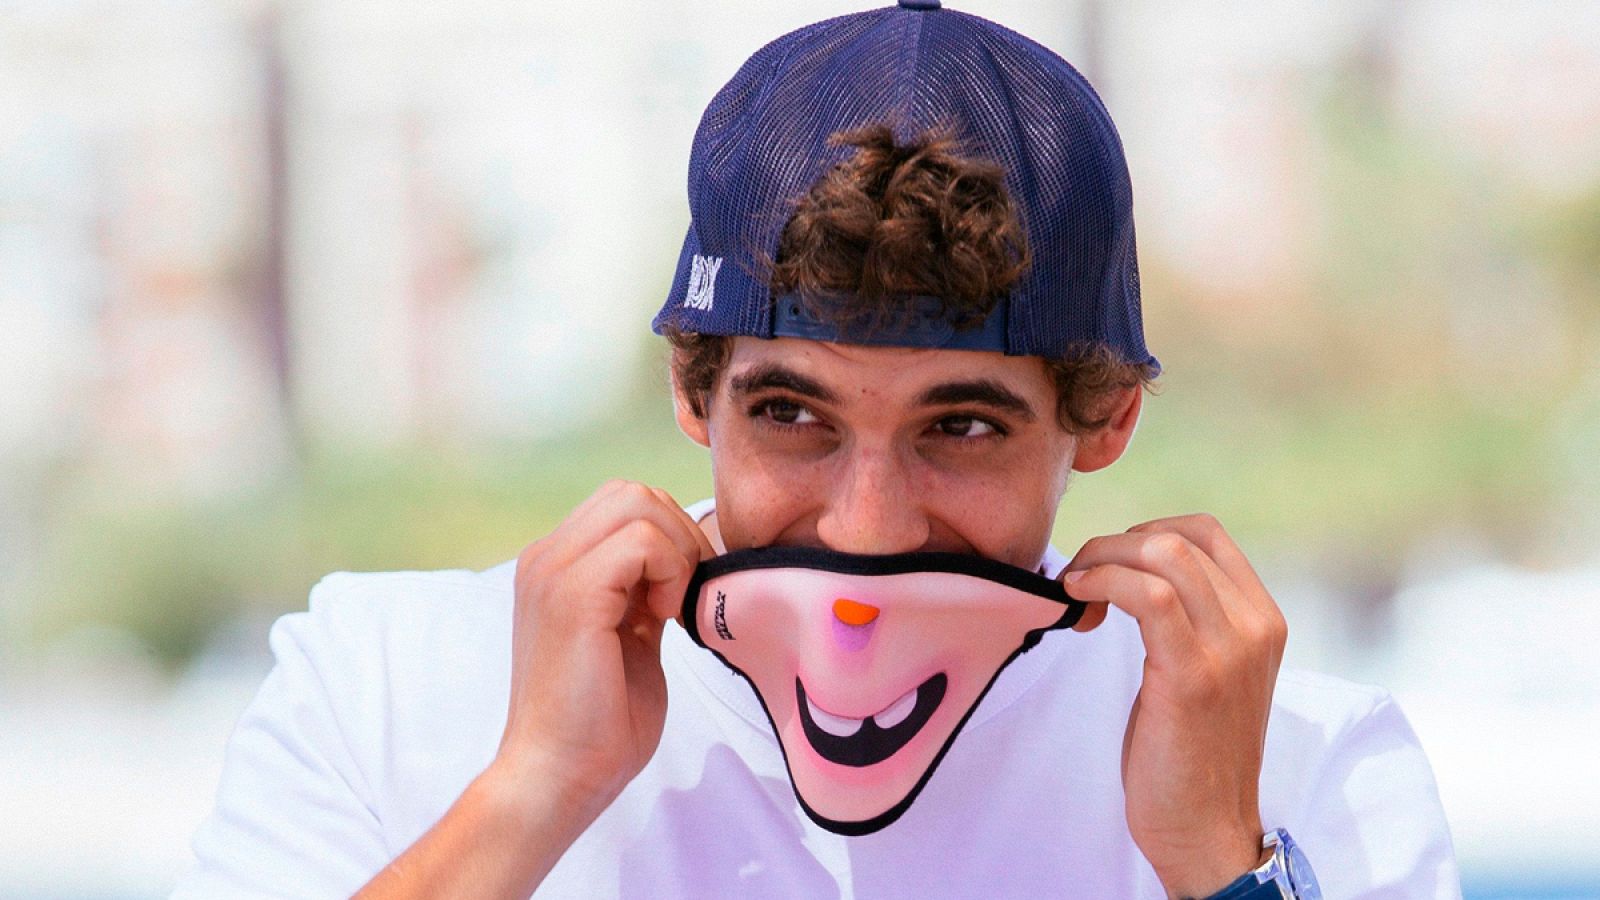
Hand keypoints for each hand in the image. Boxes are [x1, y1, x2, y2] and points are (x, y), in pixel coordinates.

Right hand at [495, 480, 714, 823]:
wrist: (560, 775)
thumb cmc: (598, 721)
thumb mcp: (629, 635)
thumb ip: (644, 592)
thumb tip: (682, 560)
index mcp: (555, 565)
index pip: (625, 503)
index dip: (670, 536)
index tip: (680, 592)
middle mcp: (546, 558)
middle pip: (634, 493)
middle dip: (679, 535)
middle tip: (684, 595)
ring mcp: (553, 572)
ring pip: (638, 503)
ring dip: (675, 550)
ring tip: (670, 607)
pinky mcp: (572, 595)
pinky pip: (642, 541)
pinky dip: (670, 570)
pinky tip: (665, 617)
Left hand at [1064, 514, 1285, 897]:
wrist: (1206, 828)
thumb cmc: (1190, 751)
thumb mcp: (1206, 670)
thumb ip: (1190, 620)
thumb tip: (1128, 569)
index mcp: (1263, 619)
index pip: (1205, 533)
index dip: (1144, 531)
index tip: (1109, 563)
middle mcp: (1257, 627)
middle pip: (1179, 537)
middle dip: (1114, 543)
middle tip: (1080, 575)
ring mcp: (1230, 650)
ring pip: (1164, 555)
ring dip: (1103, 558)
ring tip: (1075, 587)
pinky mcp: (1193, 675)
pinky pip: (1147, 595)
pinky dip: (1104, 581)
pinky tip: (1078, 599)